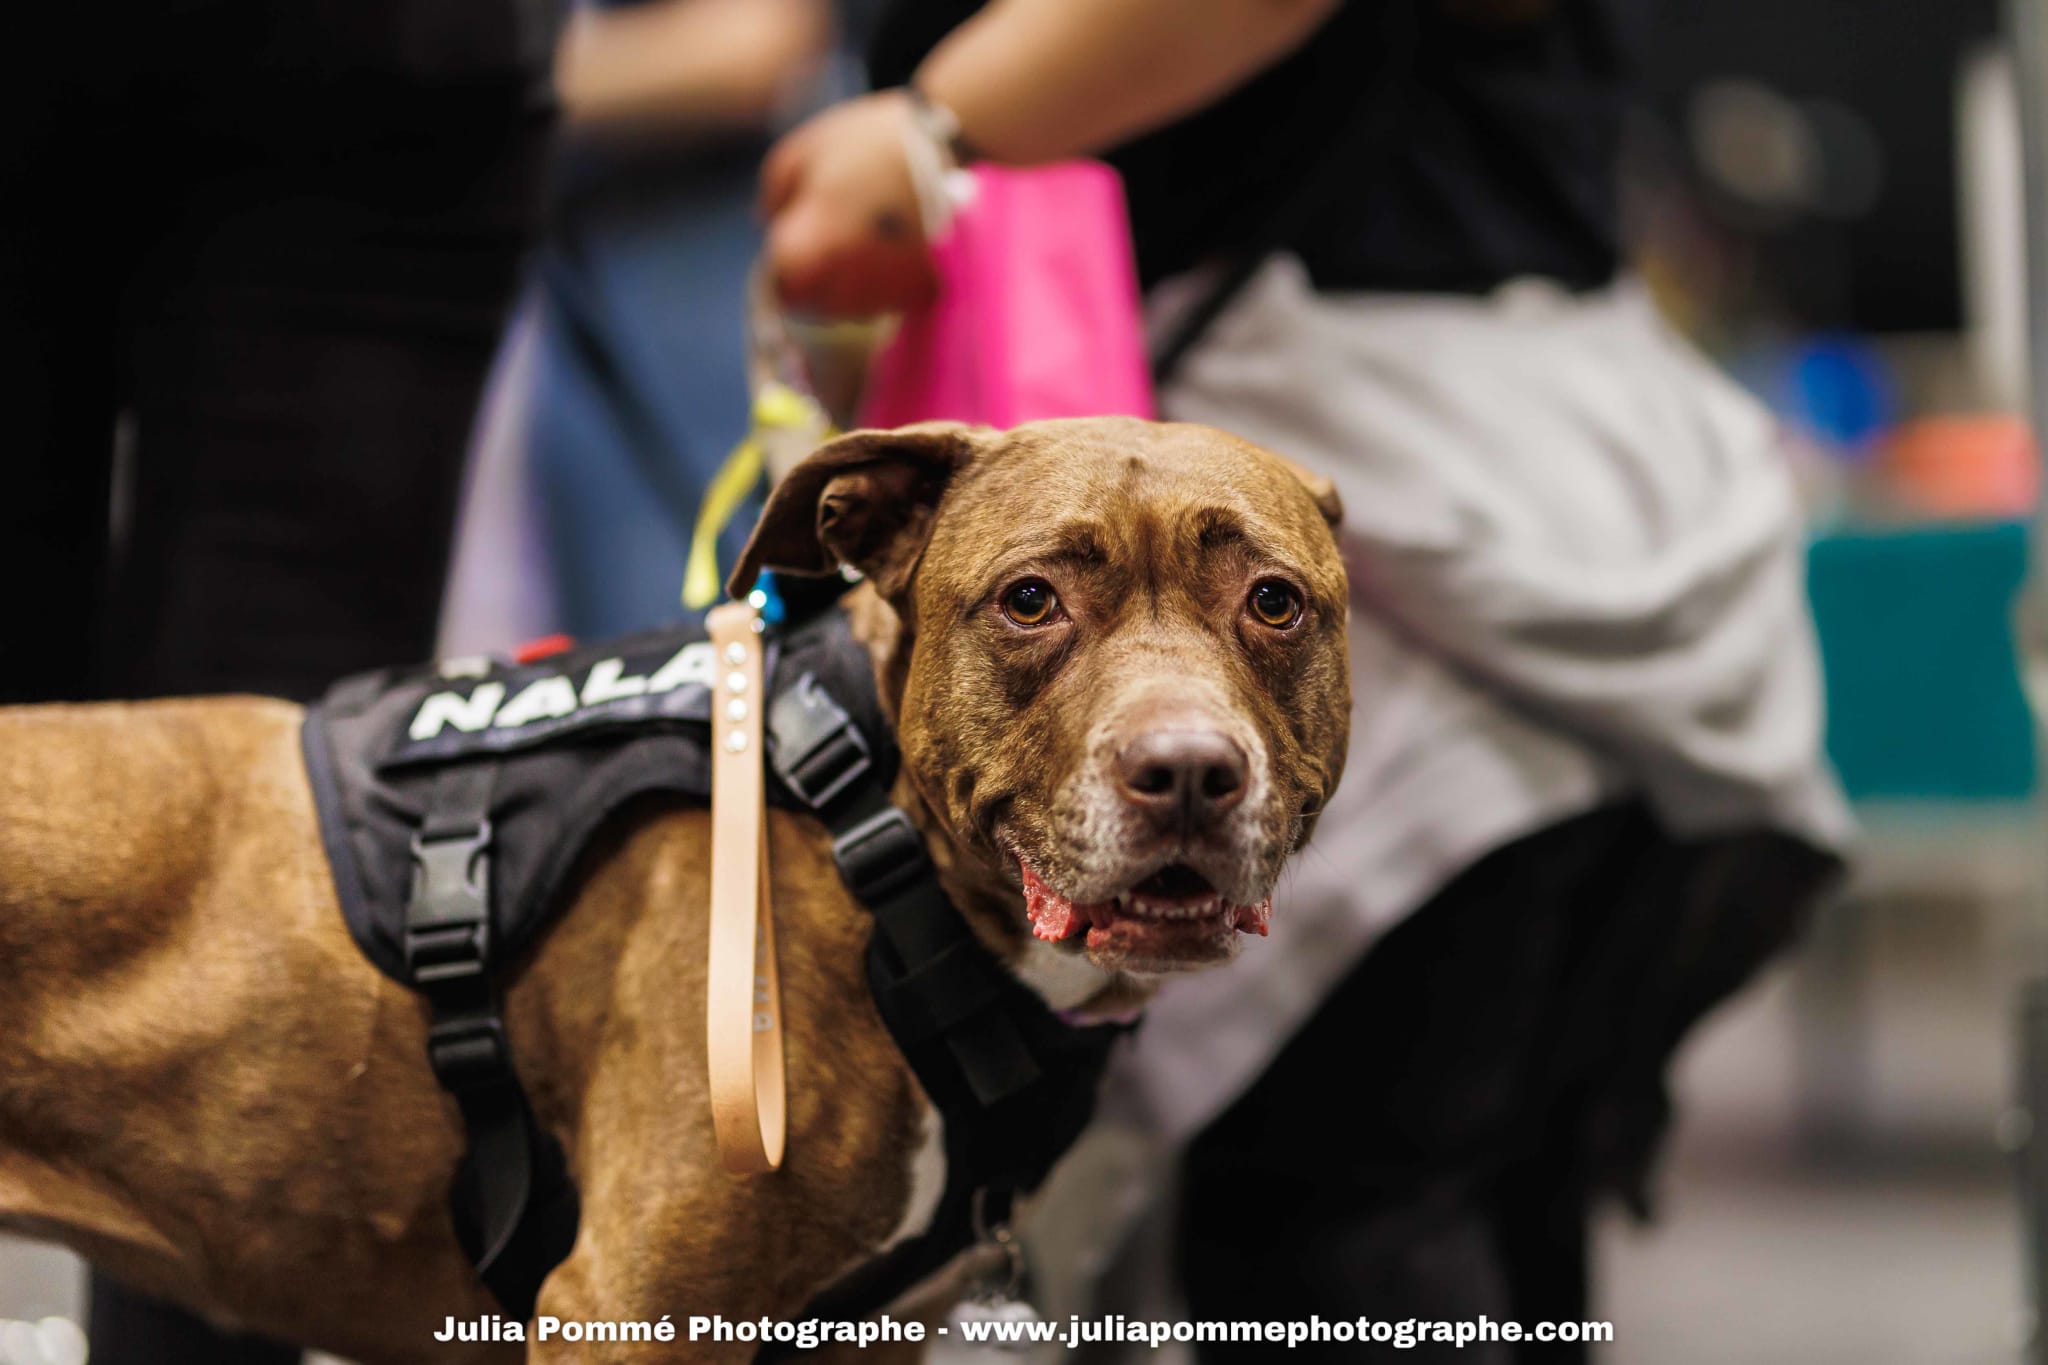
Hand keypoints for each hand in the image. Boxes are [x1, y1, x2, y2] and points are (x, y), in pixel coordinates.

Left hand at [760, 91, 940, 318]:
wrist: (949, 142)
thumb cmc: (868, 142)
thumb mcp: (803, 151)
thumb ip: (774, 194)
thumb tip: (769, 223)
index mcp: (804, 251)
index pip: (782, 291)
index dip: (786, 272)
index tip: (799, 249)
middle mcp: (842, 285)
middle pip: (819, 306)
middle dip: (820, 282)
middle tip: (836, 243)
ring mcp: (885, 293)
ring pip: (857, 311)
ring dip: (854, 287)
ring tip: (869, 242)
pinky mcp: (923, 292)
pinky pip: (895, 302)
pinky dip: (890, 284)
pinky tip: (898, 247)